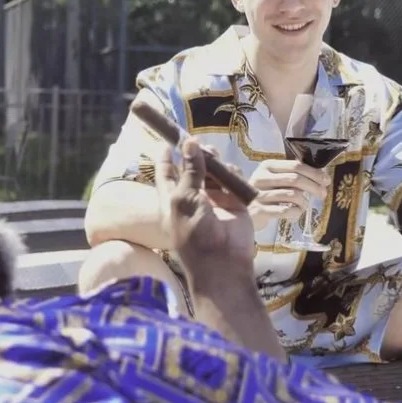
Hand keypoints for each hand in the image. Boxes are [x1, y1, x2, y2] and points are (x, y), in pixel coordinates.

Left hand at [155, 137, 255, 267]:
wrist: (222, 261)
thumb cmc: (194, 232)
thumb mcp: (185, 198)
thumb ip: (190, 170)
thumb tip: (190, 143)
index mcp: (172, 200)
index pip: (166, 174)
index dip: (166, 158)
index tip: (168, 141)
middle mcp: (192, 199)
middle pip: (193, 170)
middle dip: (195, 156)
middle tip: (198, 144)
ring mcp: (214, 201)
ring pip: (214, 173)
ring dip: (214, 163)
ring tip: (214, 157)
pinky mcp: (235, 204)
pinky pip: (233, 182)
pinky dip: (232, 175)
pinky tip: (231, 174)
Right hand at [247, 159, 331, 229]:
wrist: (243, 211)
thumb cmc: (265, 194)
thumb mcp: (274, 179)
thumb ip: (292, 175)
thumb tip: (321, 177)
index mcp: (268, 166)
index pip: (295, 165)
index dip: (314, 172)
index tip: (326, 180)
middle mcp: (262, 177)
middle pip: (295, 179)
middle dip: (314, 187)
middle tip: (323, 194)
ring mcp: (259, 194)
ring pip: (292, 195)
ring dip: (304, 202)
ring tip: (303, 205)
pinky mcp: (259, 210)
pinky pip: (286, 210)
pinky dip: (296, 212)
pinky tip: (296, 212)